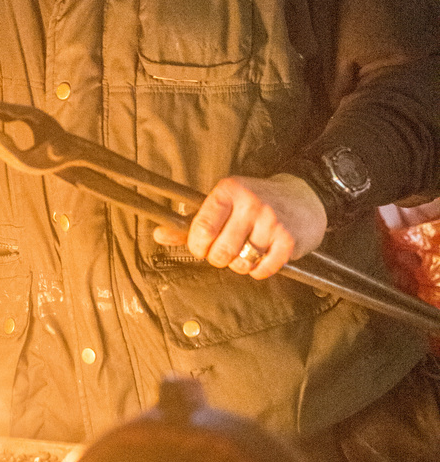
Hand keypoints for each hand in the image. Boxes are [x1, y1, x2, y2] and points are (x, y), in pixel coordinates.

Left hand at [153, 173, 327, 278]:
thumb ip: (191, 223)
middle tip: (226, 250)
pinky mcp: (289, 241)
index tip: (202, 247)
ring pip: (240, 263)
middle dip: (219, 258)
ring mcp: (271, 222)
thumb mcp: (223, 204)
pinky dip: (258, 271)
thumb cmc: (255, 202)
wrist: (304, 198)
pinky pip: (262, 270)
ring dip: (239, 264)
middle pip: (220, 251)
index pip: (202, 229)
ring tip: (246, 250)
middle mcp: (250, 203)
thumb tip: (158, 234)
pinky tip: (262, 257)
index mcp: (229, 190)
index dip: (198, 246)